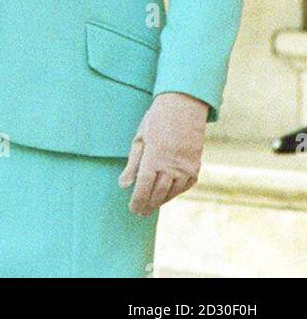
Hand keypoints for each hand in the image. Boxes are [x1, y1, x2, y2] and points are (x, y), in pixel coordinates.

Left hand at [119, 91, 208, 215]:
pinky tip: (167, 194)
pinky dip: (175, 192)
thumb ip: (133, 164)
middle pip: (157, 193)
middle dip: (147, 205)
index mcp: (154, 157)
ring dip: (160, 201)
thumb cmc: (157, 120)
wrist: (184, 106)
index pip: (143, 187)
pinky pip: (184, 186)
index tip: (133, 208)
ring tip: (151, 205)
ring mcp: (185, 167)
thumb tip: (123, 185)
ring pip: (171, 192)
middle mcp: (171, 165)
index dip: (137, 201)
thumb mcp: (140, 138)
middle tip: (140, 212)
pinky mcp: (195, 167)